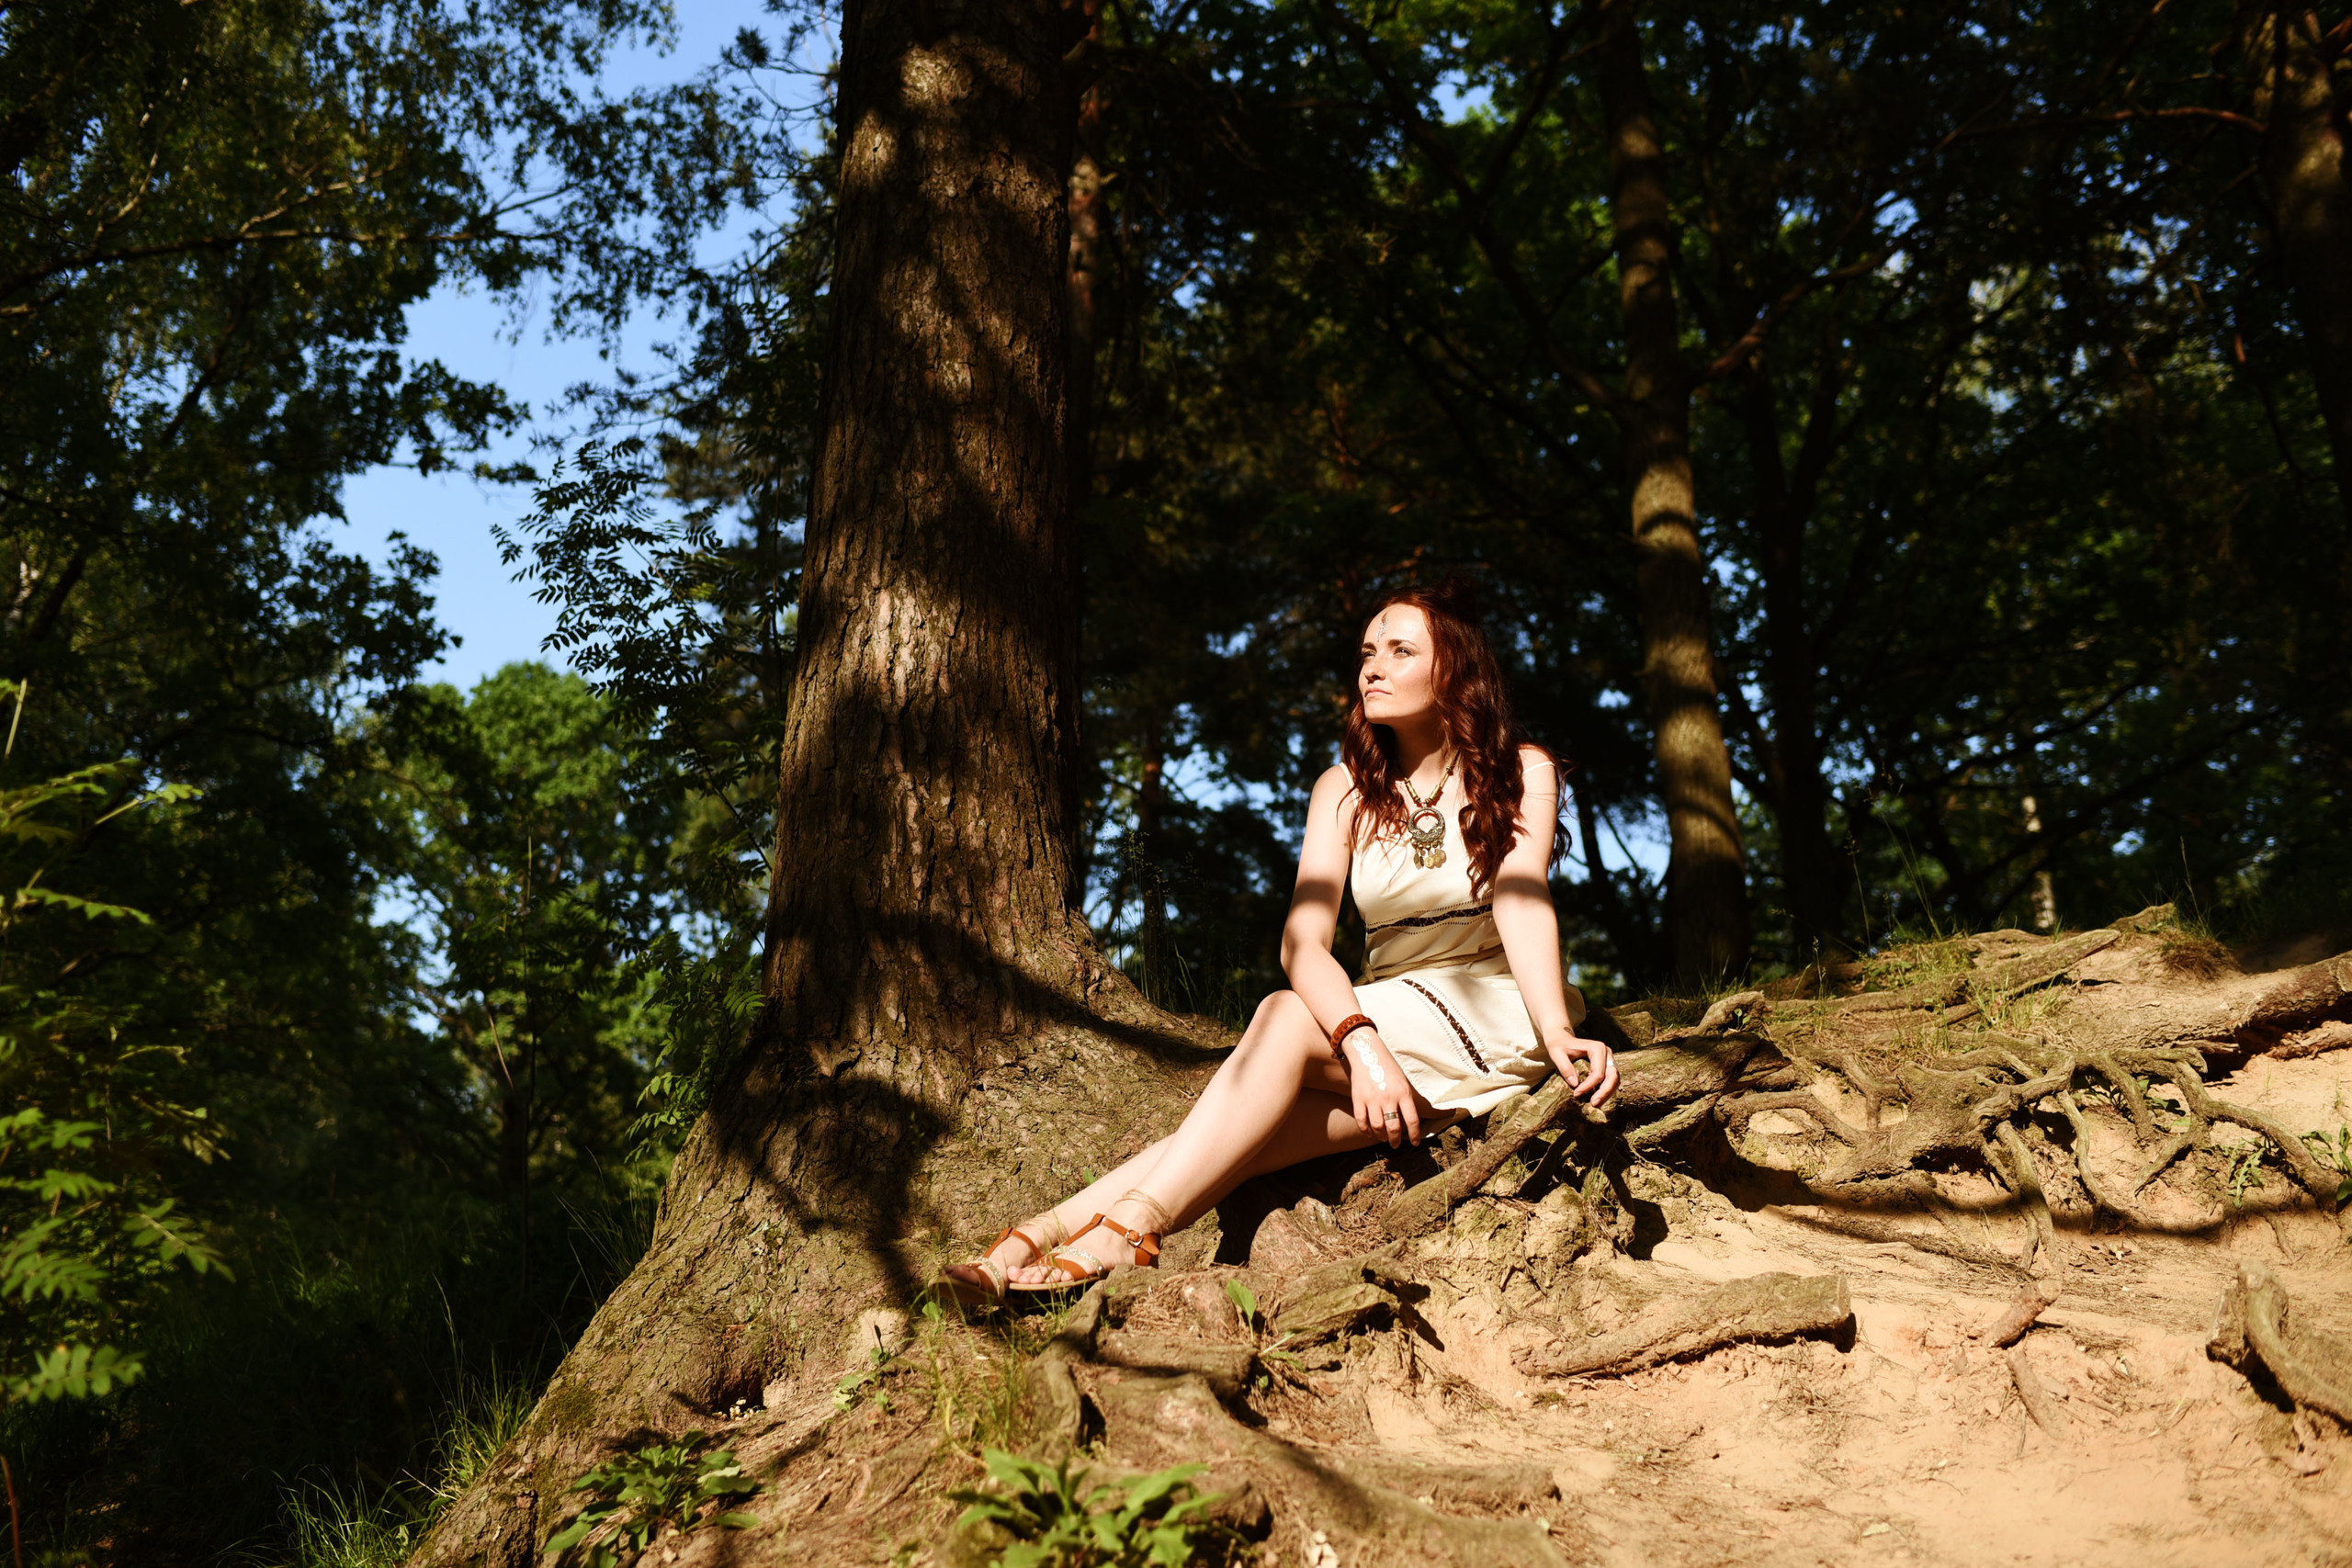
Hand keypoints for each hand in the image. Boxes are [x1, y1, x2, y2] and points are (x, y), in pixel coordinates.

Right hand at [1342, 1027, 1421, 1146]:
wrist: (1367, 1052)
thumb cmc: (1388, 1067)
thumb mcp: (1403, 1081)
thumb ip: (1406, 1100)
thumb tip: (1409, 1122)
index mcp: (1403, 1093)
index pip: (1412, 1120)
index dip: (1414, 1135)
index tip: (1414, 1143)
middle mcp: (1388, 1097)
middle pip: (1394, 1128)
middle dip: (1395, 1141)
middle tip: (1395, 1145)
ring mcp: (1372, 1099)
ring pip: (1377, 1128)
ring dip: (1381, 1137)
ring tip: (1383, 1138)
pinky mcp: (1358, 1099)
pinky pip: (1361, 1122)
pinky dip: (1366, 1131)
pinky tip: (1370, 1133)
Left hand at [1545, 1030, 1617, 1105]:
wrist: (1563, 1040)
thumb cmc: (1559, 1046)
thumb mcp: (1556, 1054)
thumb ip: (1564, 1067)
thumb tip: (1575, 1084)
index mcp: (1597, 1048)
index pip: (1598, 1072)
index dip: (1589, 1085)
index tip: (1576, 1093)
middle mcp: (1607, 1052)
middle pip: (1612, 1076)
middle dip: (1604, 1092)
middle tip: (1593, 1104)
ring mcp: (1609, 1059)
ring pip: (1615, 1079)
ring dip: (1607, 1093)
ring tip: (1595, 1104)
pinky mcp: (1608, 1065)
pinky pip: (1612, 1080)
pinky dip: (1607, 1090)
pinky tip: (1597, 1099)